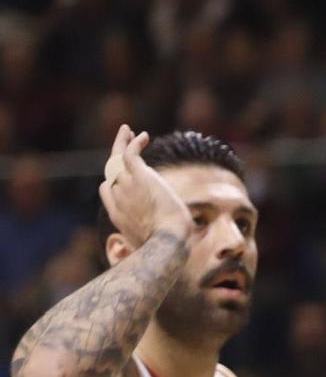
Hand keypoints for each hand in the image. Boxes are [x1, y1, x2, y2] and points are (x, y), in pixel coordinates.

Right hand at [100, 126, 192, 246]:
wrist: (166, 240)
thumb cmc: (163, 247)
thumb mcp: (148, 245)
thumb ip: (144, 240)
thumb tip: (150, 244)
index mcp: (117, 213)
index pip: (108, 189)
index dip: (112, 180)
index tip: (121, 172)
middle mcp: (117, 196)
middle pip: (110, 170)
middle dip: (114, 154)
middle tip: (121, 141)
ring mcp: (126, 186)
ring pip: (118, 157)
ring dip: (123, 142)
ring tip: (129, 130)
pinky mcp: (140, 177)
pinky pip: (131, 154)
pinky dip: (134, 142)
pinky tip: (142, 135)